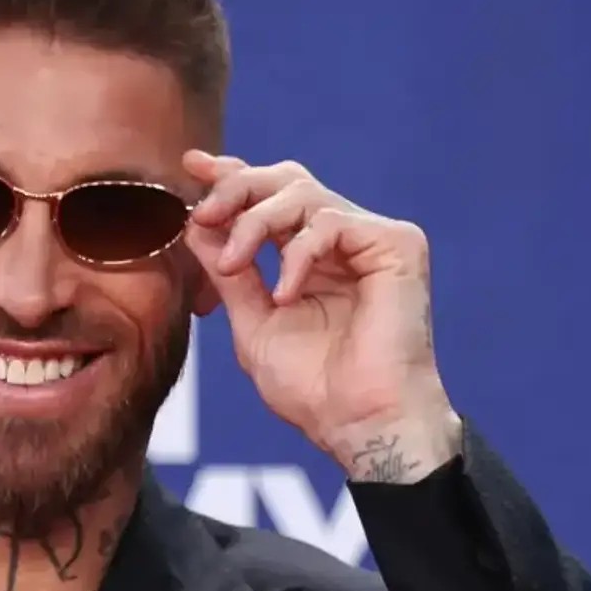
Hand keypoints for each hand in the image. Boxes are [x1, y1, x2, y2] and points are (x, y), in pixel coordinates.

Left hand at [182, 152, 462, 482]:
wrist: (359, 424)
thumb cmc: (314, 389)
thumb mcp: (252, 323)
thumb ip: (228, 273)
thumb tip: (194, 224)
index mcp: (311, 256)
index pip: (270, 198)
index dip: (232, 177)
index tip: (192, 166)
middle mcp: (343, 241)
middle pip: (287, 180)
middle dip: (236, 188)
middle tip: (203, 212)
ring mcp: (372, 240)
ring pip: (303, 192)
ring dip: (255, 223)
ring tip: (233, 265)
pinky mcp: (398, 245)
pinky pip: (332, 222)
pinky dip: (298, 254)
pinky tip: (286, 295)